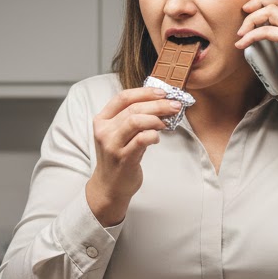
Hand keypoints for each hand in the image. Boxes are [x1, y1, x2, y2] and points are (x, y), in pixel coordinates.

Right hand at [85, 87, 181, 225]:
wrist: (110, 186)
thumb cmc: (119, 157)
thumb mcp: (119, 134)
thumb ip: (132, 118)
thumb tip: (160, 103)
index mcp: (102, 120)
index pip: (123, 97)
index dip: (145, 92)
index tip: (163, 92)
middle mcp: (104, 130)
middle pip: (133, 108)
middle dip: (158, 104)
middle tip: (175, 105)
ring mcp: (112, 144)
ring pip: (136, 120)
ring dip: (156, 118)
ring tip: (167, 121)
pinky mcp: (123, 158)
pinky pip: (142, 139)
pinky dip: (154, 134)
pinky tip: (158, 137)